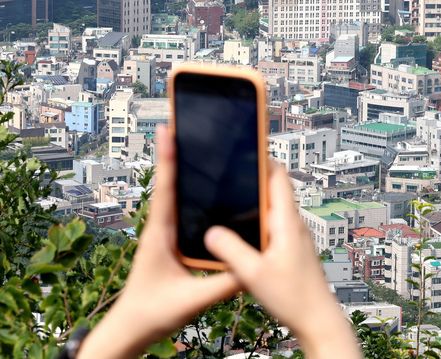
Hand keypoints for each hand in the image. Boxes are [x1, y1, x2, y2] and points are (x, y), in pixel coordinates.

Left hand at [78, 126, 240, 358]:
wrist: (132, 328)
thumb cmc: (152, 312)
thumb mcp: (192, 300)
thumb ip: (223, 284)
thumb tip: (253, 265)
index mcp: (160, 235)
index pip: (166, 190)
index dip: (168, 159)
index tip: (169, 129)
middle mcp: (161, 229)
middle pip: (172, 184)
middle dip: (178, 154)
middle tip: (185, 126)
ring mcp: (165, 235)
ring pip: (177, 197)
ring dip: (184, 171)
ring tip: (195, 147)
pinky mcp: (172, 244)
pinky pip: (184, 213)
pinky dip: (191, 194)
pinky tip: (206, 191)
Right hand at [205, 165, 361, 358]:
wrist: (318, 320)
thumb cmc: (294, 297)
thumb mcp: (253, 273)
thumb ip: (231, 250)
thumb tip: (211, 231)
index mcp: (287, 222)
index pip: (278, 177)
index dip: (262, 159)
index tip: (246, 146)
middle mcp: (294, 225)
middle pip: (275, 190)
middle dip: (254, 178)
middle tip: (230, 172)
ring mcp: (295, 238)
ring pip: (273, 209)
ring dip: (256, 201)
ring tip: (231, 198)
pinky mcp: (292, 251)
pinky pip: (274, 226)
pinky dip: (259, 221)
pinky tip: (243, 233)